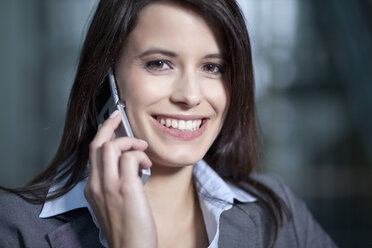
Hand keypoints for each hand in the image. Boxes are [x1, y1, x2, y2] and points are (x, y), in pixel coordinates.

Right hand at [85, 110, 156, 247]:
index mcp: (92, 188)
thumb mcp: (112, 204)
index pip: (93, 153)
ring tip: (142, 150)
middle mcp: (97, 184)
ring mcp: (109, 185)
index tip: (111, 122)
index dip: (102, 134)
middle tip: (120, 116)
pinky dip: (139, 155)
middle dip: (109, 125)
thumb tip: (130, 167)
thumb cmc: (127, 230)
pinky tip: (147, 165)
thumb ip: (114, 184)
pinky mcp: (125, 188)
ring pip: (111, 147)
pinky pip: (130, 158)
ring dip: (129, 142)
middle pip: (97, 144)